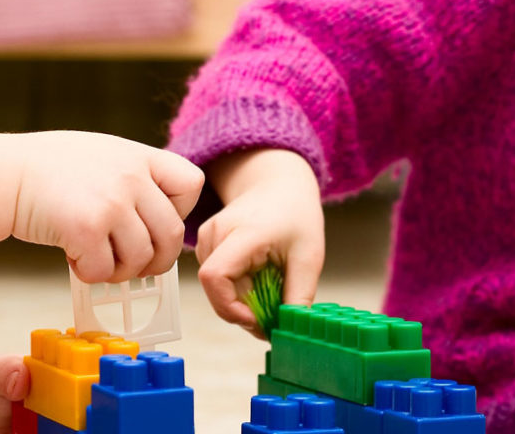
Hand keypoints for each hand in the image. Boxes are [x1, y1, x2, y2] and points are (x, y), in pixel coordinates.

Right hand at [11, 131, 203, 282]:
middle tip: (133, 264)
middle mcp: (131, 177)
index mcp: (139, 157)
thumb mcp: (104, 157)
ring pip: (141, 259)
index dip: (179, 211)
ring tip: (97, 258)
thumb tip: (161, 230)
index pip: (191, 185)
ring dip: (120, 271)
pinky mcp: (86, 228)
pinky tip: (73, 256)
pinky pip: (105, 269)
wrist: (5, 174)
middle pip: (172, 235)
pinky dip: (90, 273)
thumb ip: (136, 181)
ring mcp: (111, 202)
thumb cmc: (51, 170)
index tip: (154, 219)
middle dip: (155, 260)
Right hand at [196, 149, 324, 337]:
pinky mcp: (205, 244)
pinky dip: (237, 289)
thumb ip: (299, 295)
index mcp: (243, 233)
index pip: (215, 276)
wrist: (278, 184)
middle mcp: (217, 234)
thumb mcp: (308, 257)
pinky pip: (217, 280)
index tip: (257, 320)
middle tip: (272, 317)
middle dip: (243, 312)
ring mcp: (207, 238)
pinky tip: (257, 279)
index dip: (230, 307)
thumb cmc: (295, 215)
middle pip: (216, 290)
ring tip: (270, 289)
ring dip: (241, 301)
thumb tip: (290, 330)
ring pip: (216, 288)